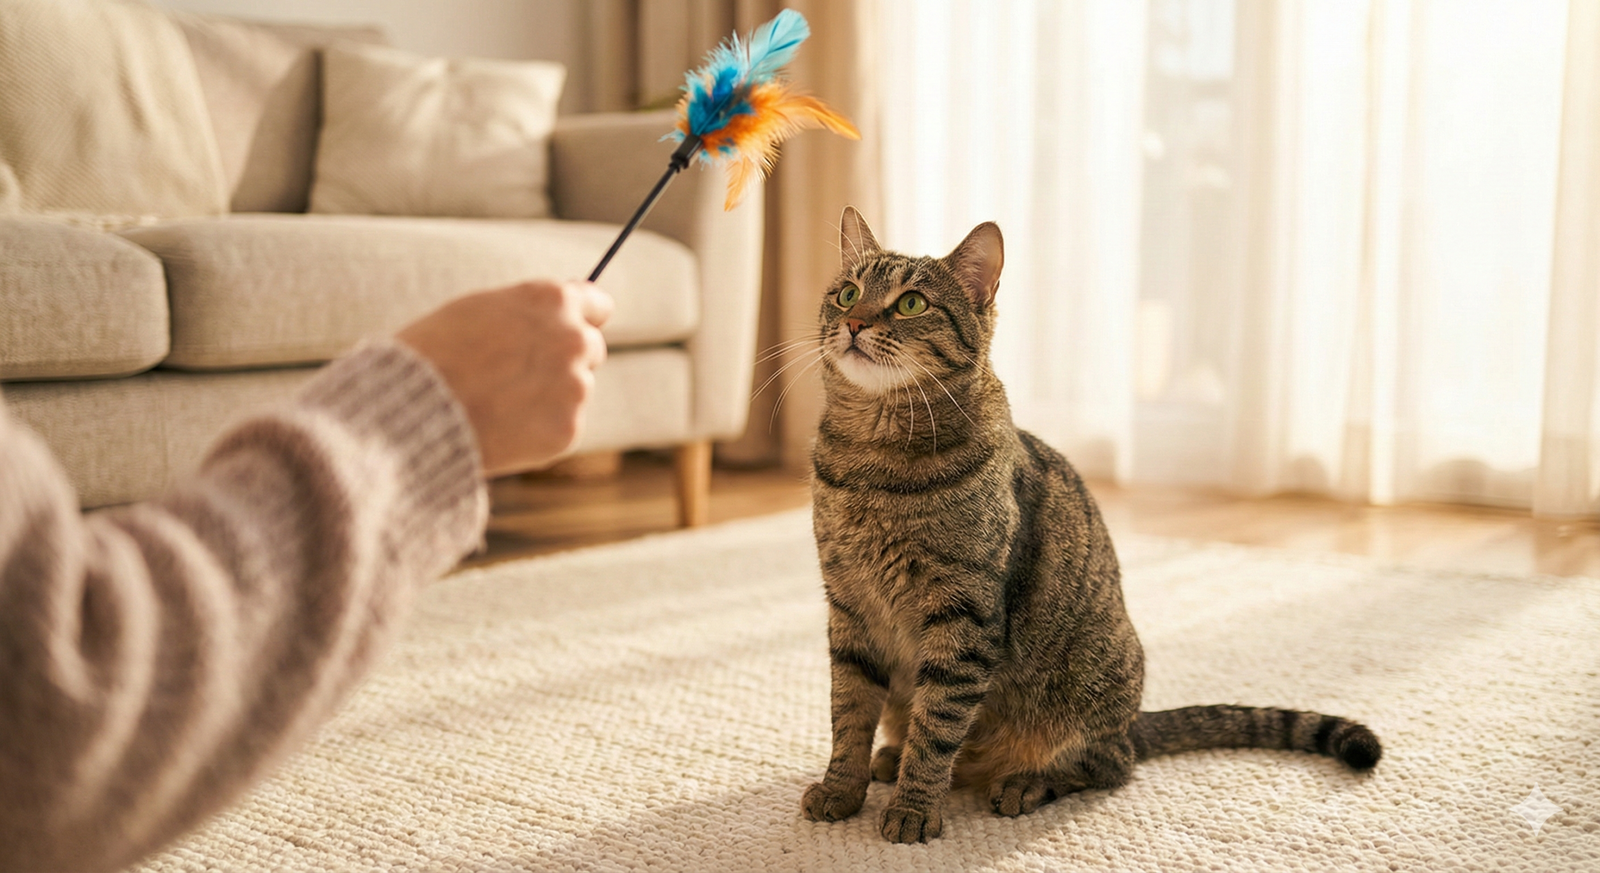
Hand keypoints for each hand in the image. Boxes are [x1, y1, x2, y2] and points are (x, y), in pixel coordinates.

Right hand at [396, 280, 612, 477]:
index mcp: (553, 301)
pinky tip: (503, 428)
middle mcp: (573, 340)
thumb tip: (568, 310)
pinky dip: (540, 430)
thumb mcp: (481, 310)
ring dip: (551, 396)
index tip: (575, 329)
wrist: (414, 410)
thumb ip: (529, 310)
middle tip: (520, 375)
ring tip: (498, 403)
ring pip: (576, 390)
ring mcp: (575, 387)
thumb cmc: (434, 353)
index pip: (597, 305)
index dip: (583, 318)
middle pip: (591, 349)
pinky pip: (563, 426)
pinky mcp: (569, 429)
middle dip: (565, 360)